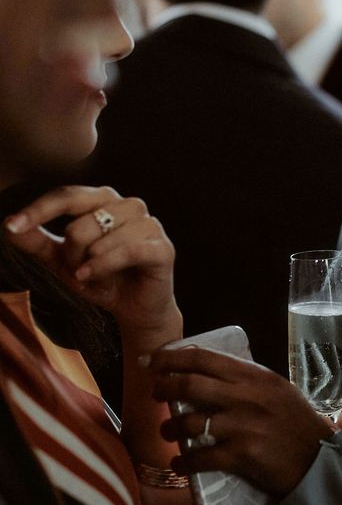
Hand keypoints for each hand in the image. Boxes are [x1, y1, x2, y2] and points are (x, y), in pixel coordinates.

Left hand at [4, 185, 176, 331]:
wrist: (134, 309)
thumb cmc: (102, 278)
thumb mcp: (62, 261)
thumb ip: (37, 242)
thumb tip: (8, 225)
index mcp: (105, 201)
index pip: (68, 195)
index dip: (39, 210)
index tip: (13, 226)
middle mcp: (130, 206)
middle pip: (81, 221)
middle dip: (70, 253)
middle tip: (77, 271)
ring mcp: (150, 225)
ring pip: (101, 237)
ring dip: (88, 264)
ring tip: (92, 277)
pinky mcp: (163, 248)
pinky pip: (126, 251)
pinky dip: (104, 266)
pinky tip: (91, 277)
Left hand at [146, 347, 341, 496]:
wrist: (318, 459)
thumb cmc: (298, 424)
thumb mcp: (278, 390)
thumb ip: (248, 381)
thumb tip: (210, 375)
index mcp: (255, 376)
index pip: (205, 359)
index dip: (172, 357)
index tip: (153, 361)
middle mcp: (247, 396)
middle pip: (190, 384)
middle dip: (163, 388)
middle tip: (155, 394)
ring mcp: (243, 425)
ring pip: (190, 421)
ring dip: (170, 428)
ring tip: (168, 433)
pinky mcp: (242, 454)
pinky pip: (201, 457)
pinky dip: (184, 462)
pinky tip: (180, 464)